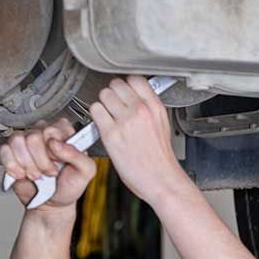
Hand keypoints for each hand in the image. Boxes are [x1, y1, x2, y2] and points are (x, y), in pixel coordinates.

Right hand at [0, 118, 95, 210]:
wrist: (52, 203)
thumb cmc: (70, 185)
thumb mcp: (86, 172)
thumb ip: (78, 156)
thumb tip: (57, 144)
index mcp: (64, 133)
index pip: (52, 129)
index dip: (54, 149)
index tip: (59, 162)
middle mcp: (43, 133)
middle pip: (33, 136)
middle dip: (41, 161)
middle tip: (49, 172)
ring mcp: (25, 141)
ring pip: (17, 141)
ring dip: (28, 164)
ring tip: (37, 174)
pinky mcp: (10, 151)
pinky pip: (4, 151)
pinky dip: (13, 167)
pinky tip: (22, 174)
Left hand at [90, 75, 182, 202]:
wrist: (161, 179)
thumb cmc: (160, 158)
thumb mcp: (163, 126)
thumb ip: (149, 109)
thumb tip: (135, 98)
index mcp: (155, 107)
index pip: (135, 79)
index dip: (127, 85)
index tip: (125, 93)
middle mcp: (140, 110)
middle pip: (116, 85)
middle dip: (113, 94)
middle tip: (115, 107)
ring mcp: (125, 121)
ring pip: (103, 95)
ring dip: (103, 105)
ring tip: (109, 117)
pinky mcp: (111, 134)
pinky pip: (95, 111)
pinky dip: (96, 117)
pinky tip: (103, 126)